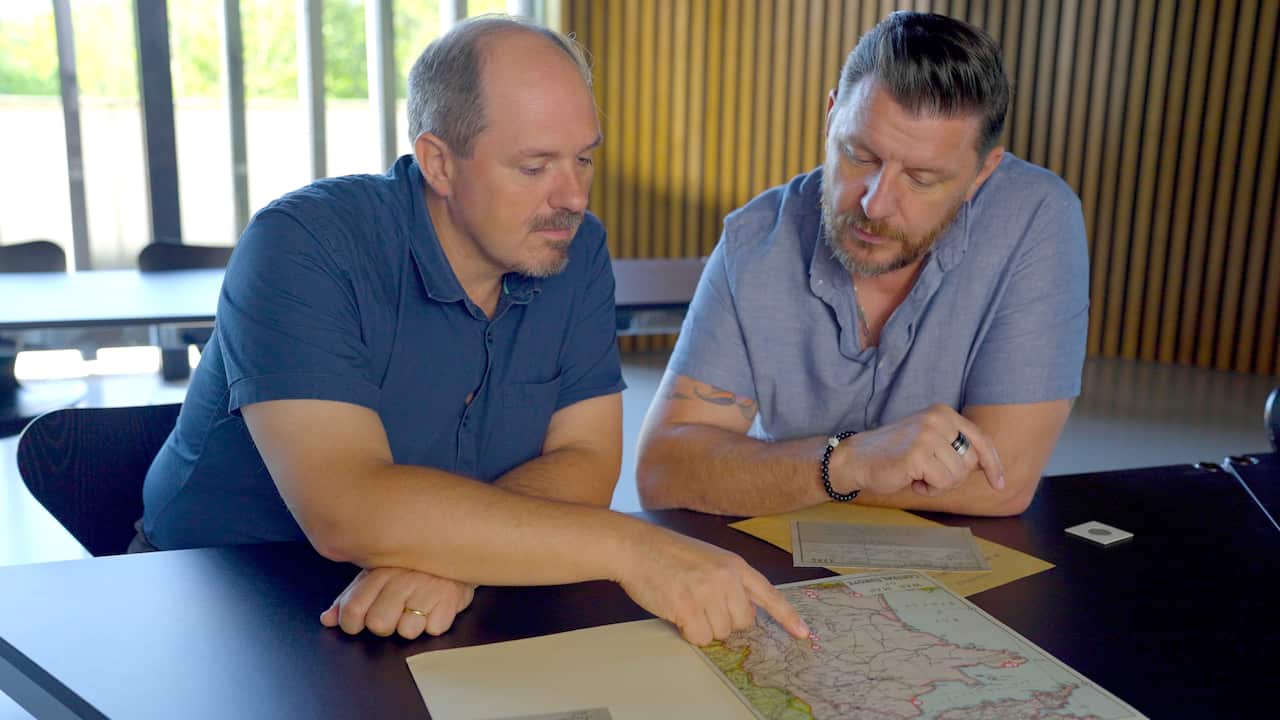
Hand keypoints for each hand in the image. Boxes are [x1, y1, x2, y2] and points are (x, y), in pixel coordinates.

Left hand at [320, 567, 475, 638]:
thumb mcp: (377, 573)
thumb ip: (351, 597)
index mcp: (379, 570)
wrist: (456, 546)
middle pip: (378, 625)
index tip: (359, 622)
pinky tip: (436, 605)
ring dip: (413, 624)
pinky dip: (435, 622)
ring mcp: (427, 587)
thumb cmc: (413, 565)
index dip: (351, 624)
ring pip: (407, 631)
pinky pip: (434, 629)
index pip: (352, 611)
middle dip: (385, 625)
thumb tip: (327, 619)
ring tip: (418, 606)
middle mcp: (402, 577)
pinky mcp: (450, 598)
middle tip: (395, 611)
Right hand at [616, 525, 809, 645]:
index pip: (768, 594)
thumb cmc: (669, 555)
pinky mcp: (688, 607)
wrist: (637, 548)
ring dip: (703, 626)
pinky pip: (700, 637)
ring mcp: (707, 593)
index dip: (787, 616)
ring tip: (685, 603)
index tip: (804, 634)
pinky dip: (688, 632)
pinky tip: (677, 612)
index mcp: (735, 566)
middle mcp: (726, 579)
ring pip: (721, 633)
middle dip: (723, 621)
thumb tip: (745, 615)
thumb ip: (730, 583)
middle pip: (743, 623)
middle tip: (701, 604)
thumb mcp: (709, 560)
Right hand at [834, 404, 1004, 496]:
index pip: (980, 439)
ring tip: (918, 476)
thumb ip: (955, 447)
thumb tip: (986, 465)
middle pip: (971, 461)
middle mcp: (938, 419)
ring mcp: (927, 435)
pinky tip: (912, 480)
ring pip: (958, 475)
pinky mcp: (918, 454)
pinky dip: (929, 489)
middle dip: (954, 476)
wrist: (857, 459)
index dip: (993, 464)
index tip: (998, 483)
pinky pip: (942, 483)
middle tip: (929, 474)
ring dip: (939, 484)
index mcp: (943, 413)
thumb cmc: (894, 454)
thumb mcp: (929, 441)